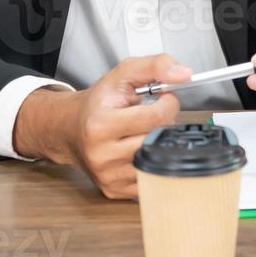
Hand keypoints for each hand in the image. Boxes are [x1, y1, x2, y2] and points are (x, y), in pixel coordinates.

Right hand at [14, 54, 189, 198]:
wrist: (70, 129)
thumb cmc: (99, 102)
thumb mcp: (123, 74)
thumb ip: (156, 66)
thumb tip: (184, 74)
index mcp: (101, 125)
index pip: (156, 118)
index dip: (168, 103)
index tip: (164, 98)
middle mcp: (102, 155)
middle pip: (158, 140)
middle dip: (164, 124)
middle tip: (154, 116)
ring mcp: (108, 176)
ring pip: (157, 160)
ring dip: (159, 143)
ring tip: (147, 131)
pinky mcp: (115, 190)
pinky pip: (151, 178)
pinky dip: (154, 162)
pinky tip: (142, 148)